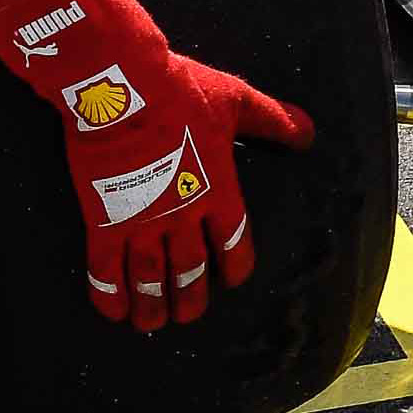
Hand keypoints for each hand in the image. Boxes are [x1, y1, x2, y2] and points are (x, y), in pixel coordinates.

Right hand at [0, 0, 312, 328]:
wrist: (123, 89)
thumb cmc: (182, 91)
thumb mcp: (238, 101)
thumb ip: (274, 121)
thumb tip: (308, 133)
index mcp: (218, 190)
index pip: (235, 241)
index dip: (235, 264)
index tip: (232, 279)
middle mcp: (183, 214)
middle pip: (191, 269)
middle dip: (190, 296)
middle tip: (187, 314)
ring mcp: (142, 221)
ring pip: (150, 276)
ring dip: (153, 304)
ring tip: (152, 323)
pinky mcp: (104, 219)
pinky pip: (105, 267)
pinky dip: (108, 293)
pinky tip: (113, 312)